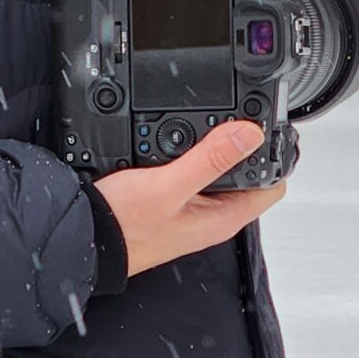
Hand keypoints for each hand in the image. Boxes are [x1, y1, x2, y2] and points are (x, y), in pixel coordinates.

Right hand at [94, 119, 286, 278]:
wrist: (86, 238)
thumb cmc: (123, 225)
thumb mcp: (168, 184)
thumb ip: (210, 159)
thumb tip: (249, 134)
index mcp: (222, 218)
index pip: (271, 187)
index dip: (273, 155)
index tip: (262, 127)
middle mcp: (213, 218)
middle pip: (249, 176)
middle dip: (245, 147)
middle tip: (232, 119)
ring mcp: (194, 211)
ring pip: (222, 173)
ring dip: (218, 149)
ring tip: (207, 126)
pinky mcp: (176, 204)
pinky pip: (197, 175)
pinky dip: (194, 155)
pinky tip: (180, 141)